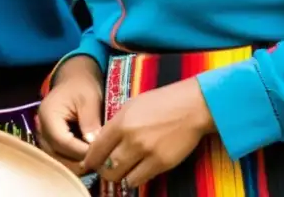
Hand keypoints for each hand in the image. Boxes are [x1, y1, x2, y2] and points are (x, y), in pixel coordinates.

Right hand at [36, 56, 104, 175]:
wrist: (75, 80)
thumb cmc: (83, 86)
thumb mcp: (90, 99)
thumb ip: (90, 121)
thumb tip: (95, 145)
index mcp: (48, 115)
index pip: (62, 141)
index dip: (80, 151)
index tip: (99, 155)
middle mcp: (41, 129)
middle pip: (57, 154)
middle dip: (78, 160)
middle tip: (99, 162)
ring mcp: (44, 136)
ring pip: (58, 158)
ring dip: (76, 162)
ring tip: (95, 161)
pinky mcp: (51, 141)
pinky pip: (60, 155)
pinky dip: (73, 158)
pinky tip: (89, 158)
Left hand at [84, 78, 214, 188]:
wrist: (193, 105)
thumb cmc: (163, 101)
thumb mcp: (133, 105)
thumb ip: (116, 124)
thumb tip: (101, 143)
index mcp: (122, 121)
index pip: (95, 149)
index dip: (90, 160)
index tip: (90, 164)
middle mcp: (131, 138)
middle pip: (106, 167)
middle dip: (104, 170)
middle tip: (109, 167)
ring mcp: (146, 152)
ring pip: (120, 177)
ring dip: (120, 176)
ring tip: (125, 169)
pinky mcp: (161, 163)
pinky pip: (138, 181)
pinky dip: (135, 178)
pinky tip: (139, 170)